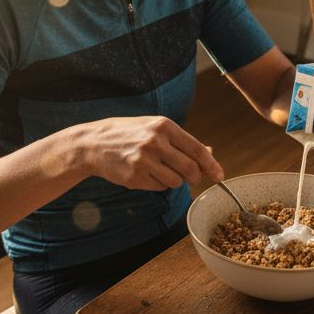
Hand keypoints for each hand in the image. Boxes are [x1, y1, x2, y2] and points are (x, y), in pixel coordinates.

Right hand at [77, 116, 224, 190]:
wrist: (93, 143)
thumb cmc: (128, 134)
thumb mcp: (154, 128)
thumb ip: (181, 141)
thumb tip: (209, 153)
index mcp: (164, 126)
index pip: (197, 149)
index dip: (211, 165)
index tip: (219, 176)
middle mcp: (155, 142)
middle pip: (190, 169)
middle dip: (195, 177)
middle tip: (192, 178)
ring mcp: (144, 160)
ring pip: (175, 181)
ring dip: (175, 181)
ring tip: (161, 171)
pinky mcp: (135, 176)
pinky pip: (159, 187)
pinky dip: (159, 184)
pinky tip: (147, 174)